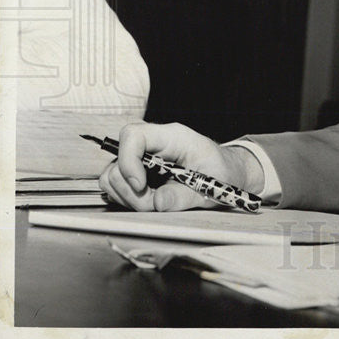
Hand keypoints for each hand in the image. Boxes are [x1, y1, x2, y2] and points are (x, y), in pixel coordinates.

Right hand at [98, 122, 262, 210]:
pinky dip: (129, 201)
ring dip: (129, 198)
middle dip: (131, 191)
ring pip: (112, 178)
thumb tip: (158, 202)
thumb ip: (185, 195)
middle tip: (155, 202)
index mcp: (173, 137)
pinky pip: (117, 190)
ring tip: (156, 203)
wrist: (226, 173)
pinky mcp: (137, 175)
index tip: (140, 185)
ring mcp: (141, 160)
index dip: (128, 160)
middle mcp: (152, 145)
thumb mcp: (211, 184)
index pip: (133, 135)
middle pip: (116, 162)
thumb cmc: (222, 172)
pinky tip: (151, 202)